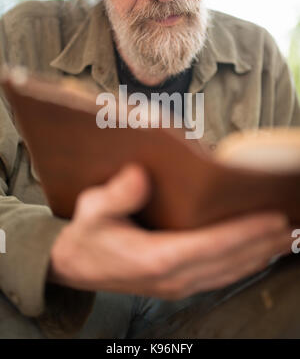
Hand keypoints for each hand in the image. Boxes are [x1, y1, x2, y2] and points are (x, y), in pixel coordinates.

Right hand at [49, 164, 291, 299]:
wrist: (76, 266)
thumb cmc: (87, 234)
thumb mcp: (92, 209)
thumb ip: (116, 195)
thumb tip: (140, 175)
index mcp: (155, 258)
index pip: (211, 246)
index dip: (245, 233)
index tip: (275, 219)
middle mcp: (173, 277)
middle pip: (229, 261)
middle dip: (265, 244)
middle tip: (295, 225)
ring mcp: (178, 285)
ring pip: (230, 272)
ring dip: (261, 256)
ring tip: (287, 239)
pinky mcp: (179, 285)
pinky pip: (220, 276)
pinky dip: (245, 265)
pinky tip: (260, 254)